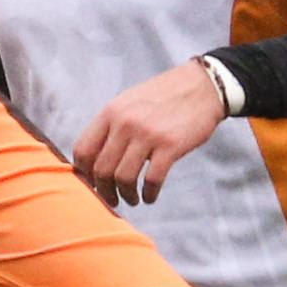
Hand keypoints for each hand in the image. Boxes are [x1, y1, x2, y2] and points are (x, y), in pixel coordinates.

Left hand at [71, 60, 226, 206]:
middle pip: (101, 170)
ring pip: (123, 178)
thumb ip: (110, 126)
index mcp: (110, 113)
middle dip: (103, 191)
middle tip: (112, 200)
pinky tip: (150, 197)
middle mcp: (125, 123)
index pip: (82, 151)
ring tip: (132, 199)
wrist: (204, 86)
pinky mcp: (170, 145)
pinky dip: (148, 194)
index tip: (92, 184)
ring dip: (125, 195)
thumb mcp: (128, 102)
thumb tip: (93, 159)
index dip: (84, 174)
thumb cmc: (164, 98)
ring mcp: (147, 134)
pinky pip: (151, 180)